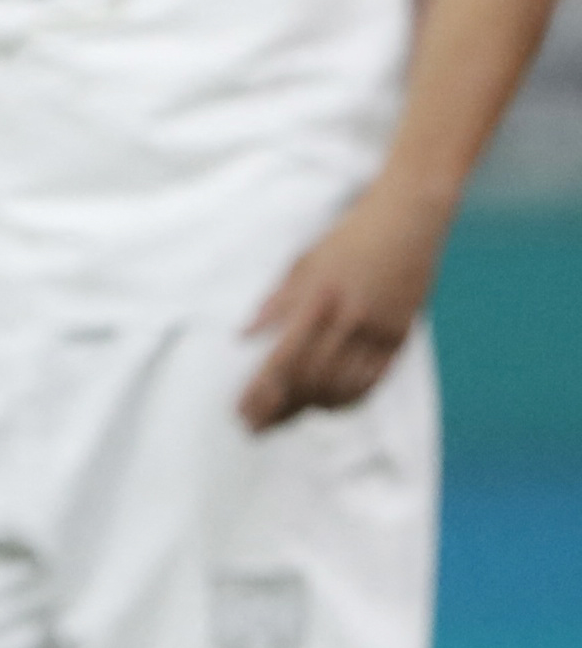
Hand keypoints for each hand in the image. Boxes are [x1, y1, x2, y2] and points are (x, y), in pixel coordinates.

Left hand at [239, 181, 451, 430]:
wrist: (406, 223)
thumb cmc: (347, 238)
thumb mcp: (304, 262)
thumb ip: (276, 301)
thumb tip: (245, 335)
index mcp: (318, 297)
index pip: (283, 358)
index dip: (261, 390)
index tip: (242, 410)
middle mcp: (349, 319)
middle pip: (309, 379)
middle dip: (278, 406)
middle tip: (255, 425)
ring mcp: (378, 331)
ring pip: (341, 386)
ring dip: (308, 408)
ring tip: (282, 419)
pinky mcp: (400, 337)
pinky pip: (372, 381)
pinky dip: (346, 399)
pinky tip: (325, 407)